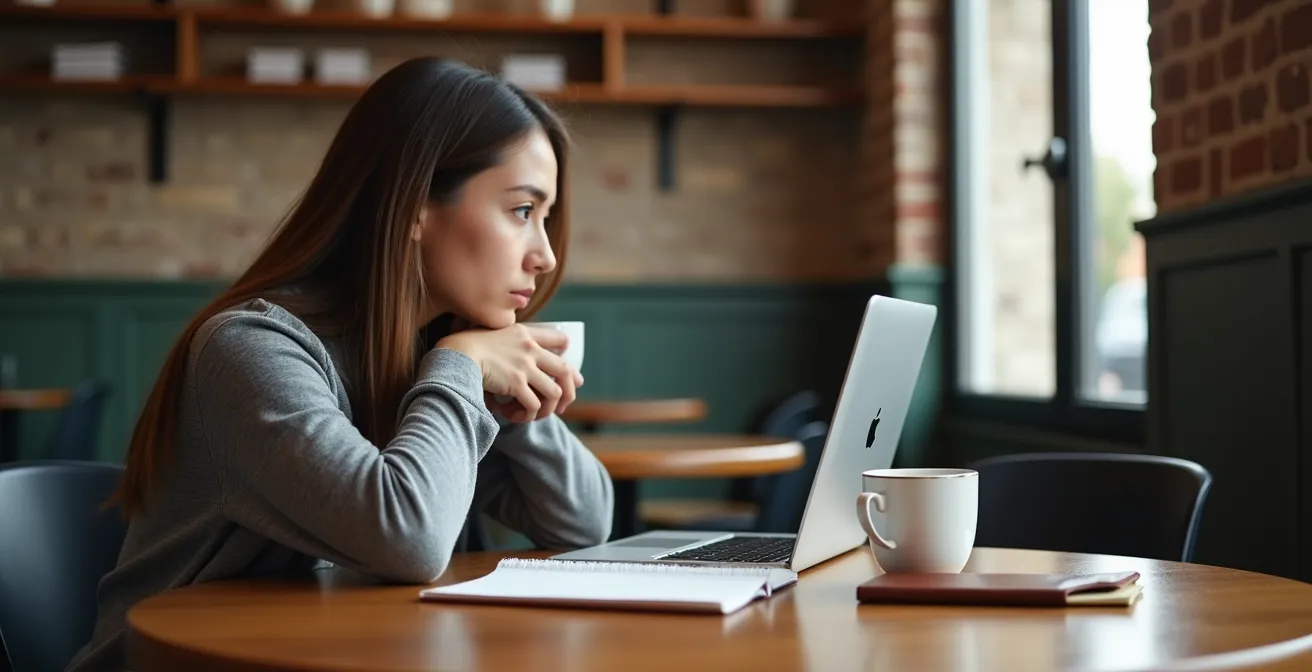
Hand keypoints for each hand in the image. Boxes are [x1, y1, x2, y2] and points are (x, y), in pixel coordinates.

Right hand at [436, 323, 583, 422]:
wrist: (456, 353)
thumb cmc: (466, 347)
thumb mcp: (492, 337)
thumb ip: (507, 348)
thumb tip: (516, 374)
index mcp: (525, 334)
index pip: (560, 338)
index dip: (567, 354)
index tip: (567, 370)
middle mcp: (530, 348)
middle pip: (565, 370)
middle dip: (568, 391)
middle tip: (560, 406)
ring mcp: (525, 366)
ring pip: (554, 393)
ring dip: (545, 409)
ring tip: (532, 415)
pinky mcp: (517, 383)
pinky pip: (533, 406)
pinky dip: (527, 416)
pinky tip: (513, 417)